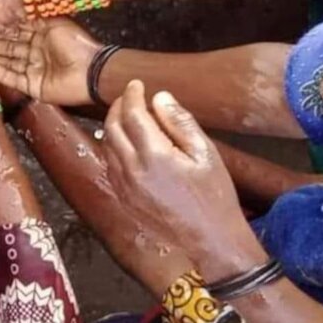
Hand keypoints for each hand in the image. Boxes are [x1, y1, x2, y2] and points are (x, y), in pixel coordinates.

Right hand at [0, 18, 99, 104]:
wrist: (91, 72)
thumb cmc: (77, 45)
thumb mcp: (55, 24)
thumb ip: (36, 18)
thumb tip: (18, 9)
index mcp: (43, 36)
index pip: (16, 31)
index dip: (0, 29)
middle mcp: (37, 52)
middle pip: (8, 47)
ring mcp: (34, 69)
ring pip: (7, 63)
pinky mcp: (33, 86)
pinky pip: (13, 78)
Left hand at [104, 81, 248, 258]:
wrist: (210, 238)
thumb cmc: (214, 193)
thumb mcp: (205, 152)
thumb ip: (180, 122)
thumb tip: (159, 97)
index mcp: (155, 156)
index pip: (133, 114)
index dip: (132, 94)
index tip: (137, 84)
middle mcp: (133, 171)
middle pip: (113, 128)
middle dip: (118, 107)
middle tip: (130, 96)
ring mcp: (125, 188)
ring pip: (107, 147)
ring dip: (112, 126)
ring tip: (127, 115)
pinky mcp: (125, 200)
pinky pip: (110, 166)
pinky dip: (112, 148)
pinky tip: (126, 143)